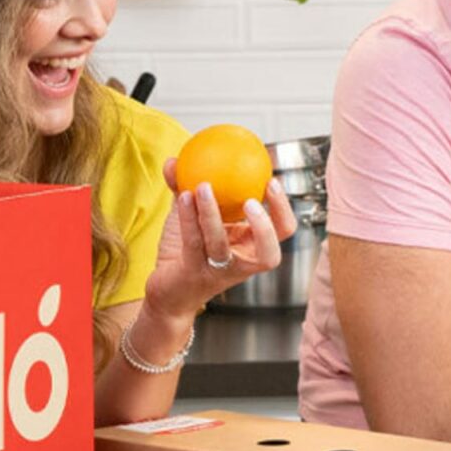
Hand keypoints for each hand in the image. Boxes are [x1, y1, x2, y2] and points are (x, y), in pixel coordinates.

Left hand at [143, 160, 298, 321]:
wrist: (167, 292)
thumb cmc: (185, 253)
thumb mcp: (191, 218)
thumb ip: (186, 188)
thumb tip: (177, 159)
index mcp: (250, 247)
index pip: (281, 231)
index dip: (283, 209)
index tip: (272, 180)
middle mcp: (241, 263)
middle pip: (269, 252)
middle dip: (266, 226)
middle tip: (252, 198)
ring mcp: (218, 271)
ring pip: (221, 243)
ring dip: (212, 212)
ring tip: (204, 186)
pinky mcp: (194, 273)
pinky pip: (193, 241)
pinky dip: (188, 217)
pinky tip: (183, 195)